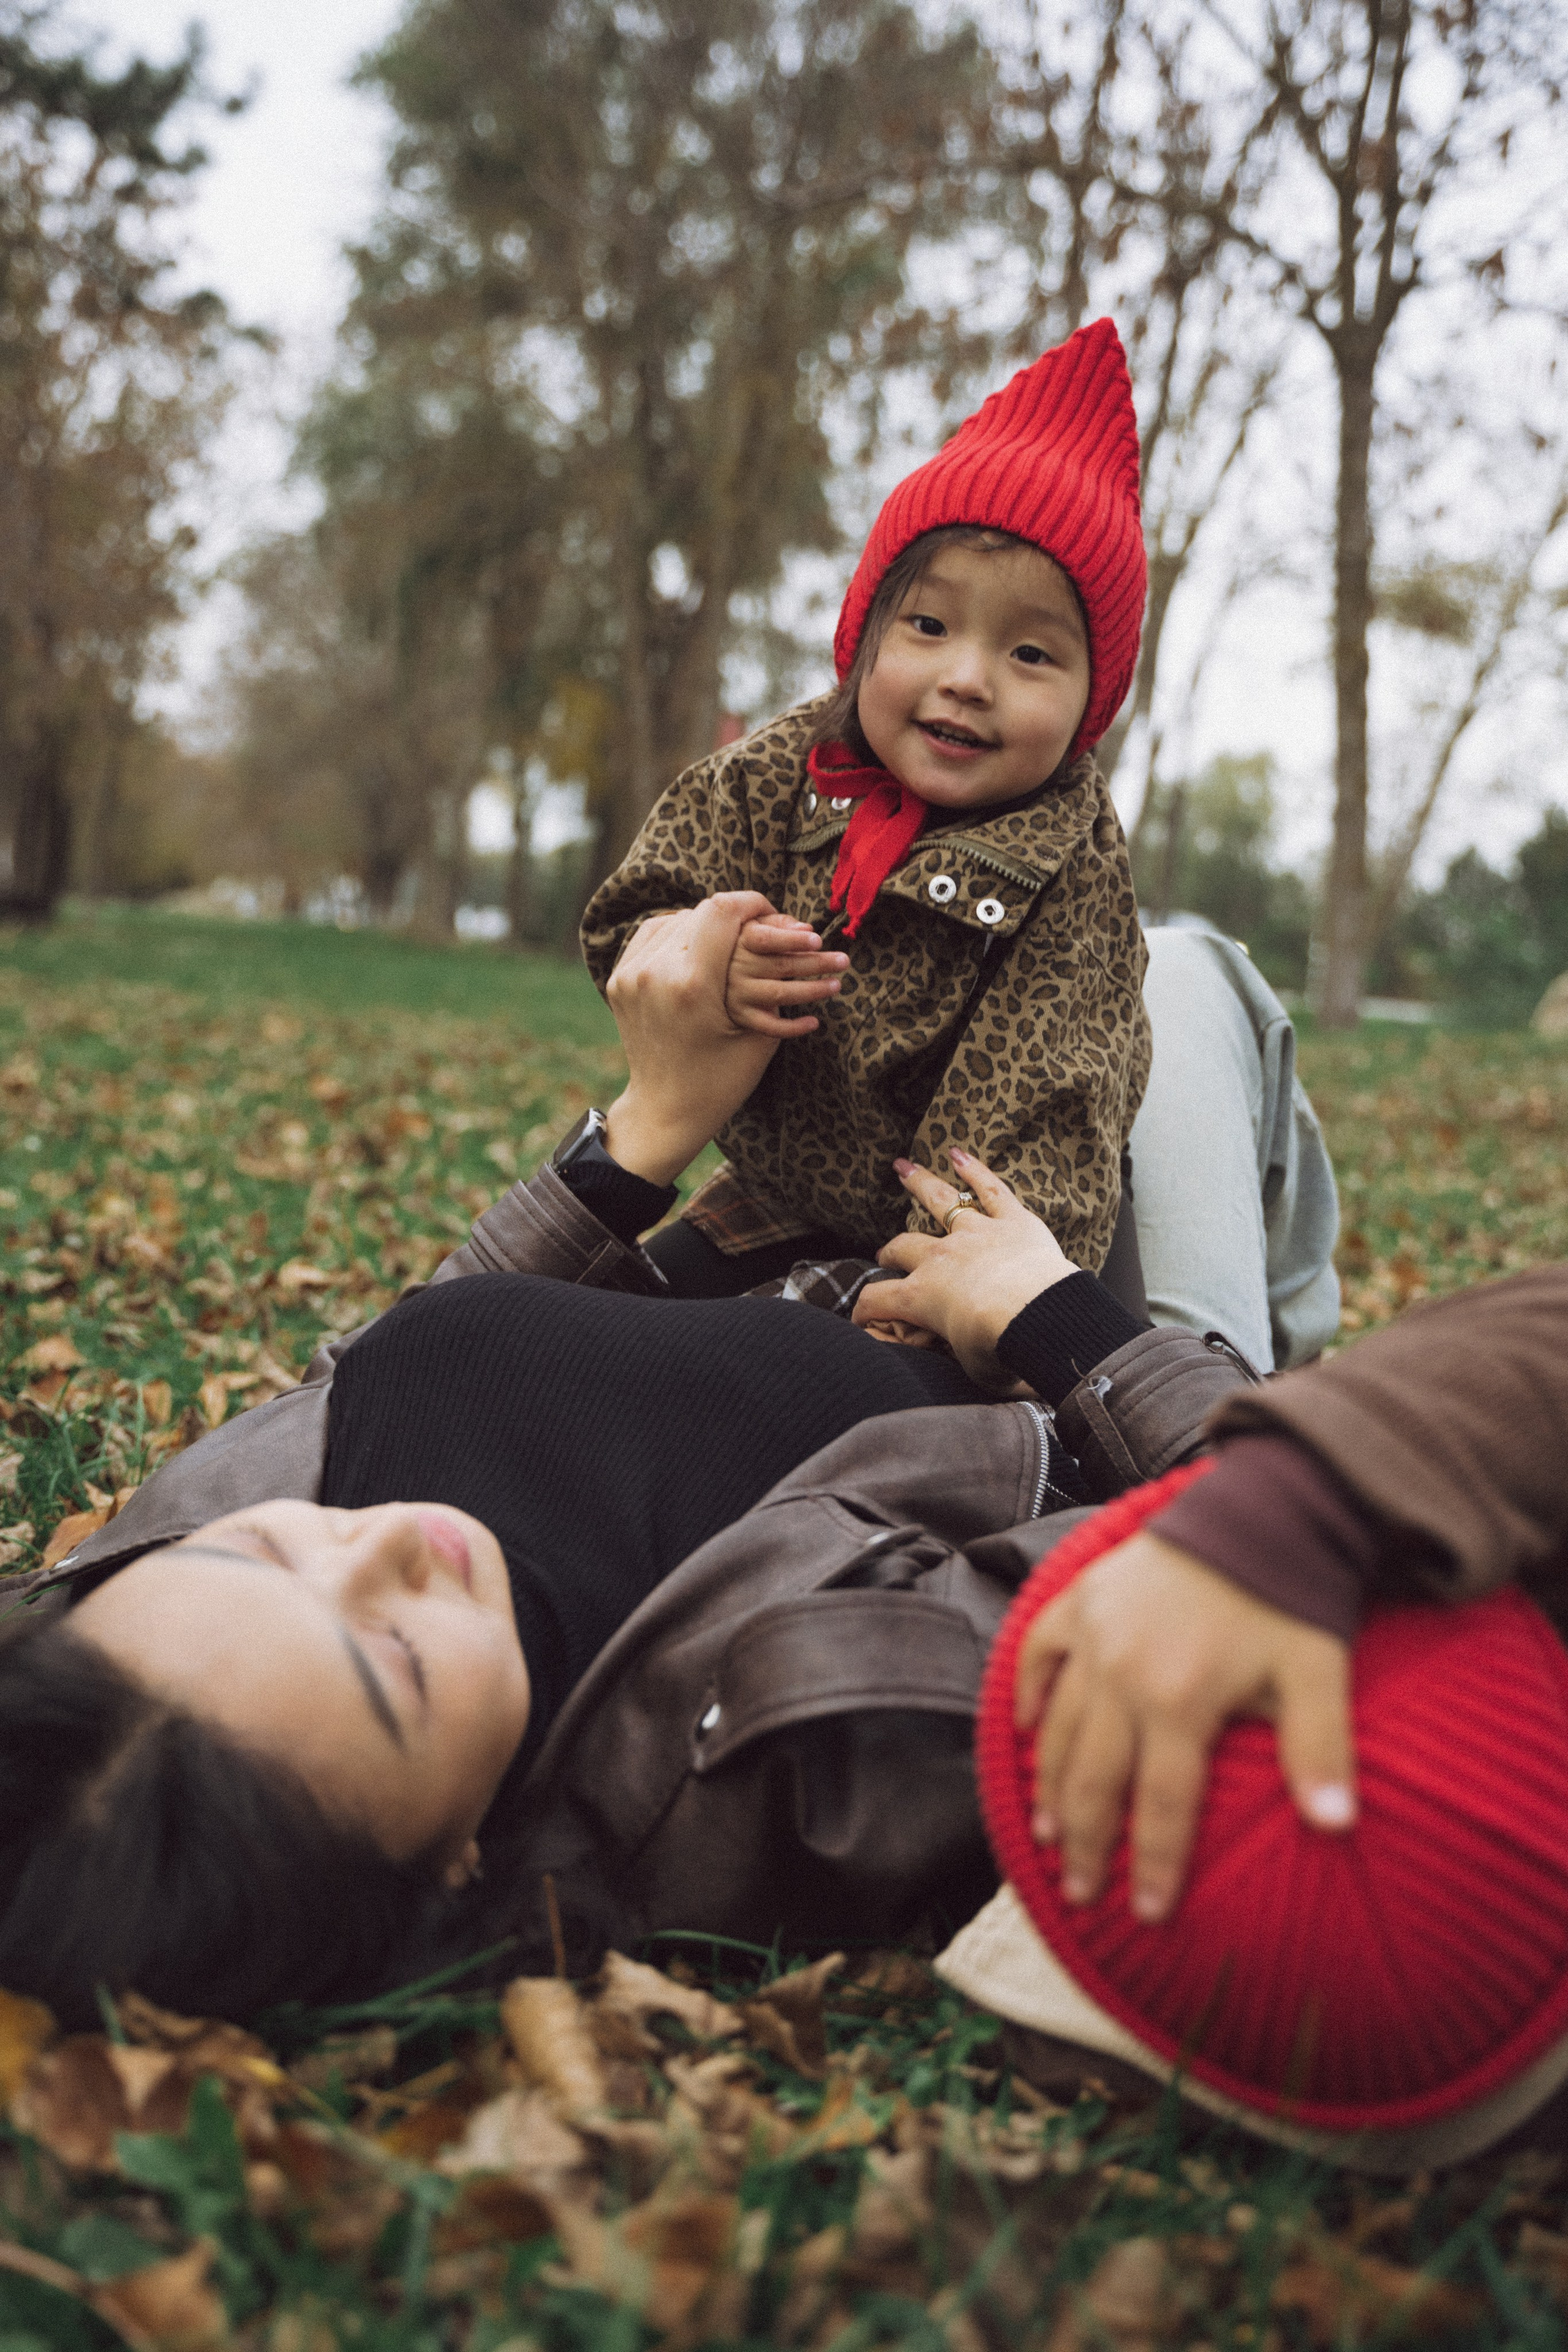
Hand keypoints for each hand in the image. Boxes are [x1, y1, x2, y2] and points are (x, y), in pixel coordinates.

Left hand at [604, 895, 782, 1184]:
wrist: (665, 1110)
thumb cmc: (722, 1080)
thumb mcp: (761, 1034)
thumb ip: (773, 980)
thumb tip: (793, 933)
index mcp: (693, 985)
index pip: (723, 911)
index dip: (755, 904)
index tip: (777, 916)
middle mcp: (655, 972)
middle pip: (701, 911)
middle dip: (736, 916)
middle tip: (762, 929)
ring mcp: (630, 974)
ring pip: (676, 918)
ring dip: (707, 923)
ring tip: (732, 938)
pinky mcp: (618, 979)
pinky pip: (652, 935)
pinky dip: (680, 934)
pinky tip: (701, 946)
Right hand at [725, 913, 847, 1037]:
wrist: (713, 976)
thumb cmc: (745, 945)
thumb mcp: (754, 927)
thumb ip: (779, 924)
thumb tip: (808, 929)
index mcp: (741, 941)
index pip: (767, 939)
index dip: (793, 940)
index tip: (818, 940)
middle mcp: (737, 968)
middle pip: (781, 965)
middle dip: (816, 963)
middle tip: (844, 961)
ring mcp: (739, 994)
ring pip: (780, 994)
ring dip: (812, 991)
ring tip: (836, 985)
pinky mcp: (743, 1016)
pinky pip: (769, 1027)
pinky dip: (793, 1028)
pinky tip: (814, 1022)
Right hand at [851, 1149, 1076, 1385]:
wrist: (1042, 1318)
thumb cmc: (1005, 1349)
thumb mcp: (971, 1371)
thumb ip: (957, 1362)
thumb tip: (956, 1366)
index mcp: (922, 1297)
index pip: (877, 1301)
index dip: (864, 1311)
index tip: (860, 1317)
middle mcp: (941, 1259)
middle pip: (903, 1246)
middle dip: (891, 1251)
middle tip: (886, 1253)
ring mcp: (975, 1233)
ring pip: (940, 1201)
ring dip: (919, 1182)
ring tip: (903, 1167)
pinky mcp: (1012, 1220)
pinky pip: (991, 1189)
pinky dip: (974, 1170)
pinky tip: (958, 1153)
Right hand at [1014, 1532, 1355, 1922]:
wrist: (1260, 1505)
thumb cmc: (1290, 1594)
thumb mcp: (1318, 1671)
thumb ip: (1322, 1749)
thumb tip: (1339, 1825)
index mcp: (1180, 1699)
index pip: (1160, 1804)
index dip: (1153, 1864)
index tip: (1146, 1913)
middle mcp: (1123, 1674)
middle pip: (1093, 1779)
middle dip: (1085, 1844)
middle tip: (1081, 1892)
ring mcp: (1092, 1634)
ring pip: (1055, 1729)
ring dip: (1048, 1788)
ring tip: (1046, 1836)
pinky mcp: (1078, 1599)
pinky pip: (1036, 1656)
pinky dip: (1023, 1697)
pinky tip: (1020, 1732)